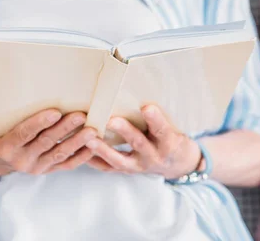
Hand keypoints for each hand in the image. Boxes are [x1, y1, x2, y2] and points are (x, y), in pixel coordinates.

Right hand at [0, 109, 96, 176]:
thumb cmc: (2, 131)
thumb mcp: (2, 123)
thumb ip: (17, 113)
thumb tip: (38, 88)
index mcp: (6, 146)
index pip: (24, 133)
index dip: (39, 122)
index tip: (55, 111)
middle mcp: (21, 160)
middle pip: (45, 142)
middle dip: (64, 129)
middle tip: (81, 116)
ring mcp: (35, 168)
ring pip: (59, 154)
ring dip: (77, 142)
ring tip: (92, 131)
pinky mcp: (47, 171)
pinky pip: (66, 165)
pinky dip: (81, 156)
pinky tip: (92, 147)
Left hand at [85, 105, 201, 179]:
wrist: (177, 164)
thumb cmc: (173, 137)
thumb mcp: (173, 127)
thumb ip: (159, 115)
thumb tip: (140, 89)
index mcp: (168, 142)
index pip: (162, 130)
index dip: (155, 119)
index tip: (146, 107)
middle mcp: (154, 156)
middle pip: (139, 143)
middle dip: (125, 132)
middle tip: (111, 120)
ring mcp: (140, 166)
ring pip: (120, 160)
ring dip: (104, 150)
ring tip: (89, 140)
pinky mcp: (128, 171)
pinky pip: (110, 168)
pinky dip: (95, 161)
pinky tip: (82, 152)